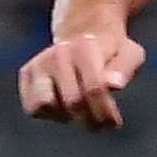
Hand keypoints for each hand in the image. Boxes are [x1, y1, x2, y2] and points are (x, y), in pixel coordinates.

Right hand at [21, 30, 146, 130]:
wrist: (83, 33)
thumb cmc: (111, 52)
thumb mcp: (130, 54)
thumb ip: (124, 69)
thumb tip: (114, 85)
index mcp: (85, 47)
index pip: (94, 89)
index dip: (105, 113)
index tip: (114, 124)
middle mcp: (58, 53)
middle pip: (72, 102)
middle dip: (90, 119)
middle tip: (99, 123)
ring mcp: (40, 62)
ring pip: (45, 104)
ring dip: (65, 115)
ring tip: (79, 111)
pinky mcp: (27, 73)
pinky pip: (33, 107)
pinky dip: (49, 114)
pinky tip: (64, 106)